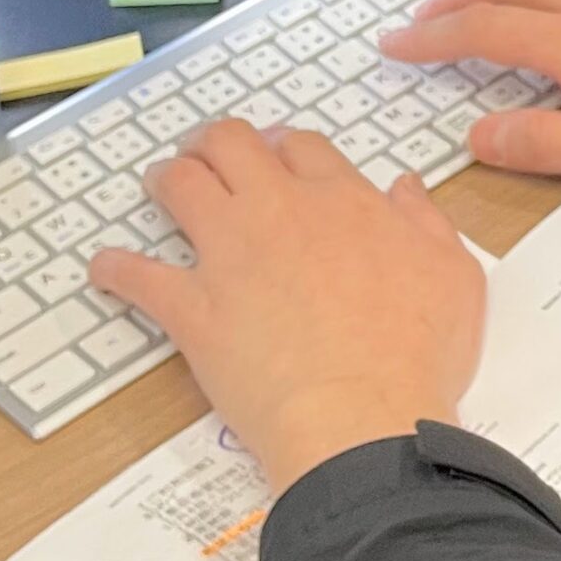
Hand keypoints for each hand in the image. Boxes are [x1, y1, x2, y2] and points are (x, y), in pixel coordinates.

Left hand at [89, 122, 484, 496]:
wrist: (362, 418)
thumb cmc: (416, 354)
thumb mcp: (455, 274)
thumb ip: (428, 222)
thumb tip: (404, 187)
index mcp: (345, 201)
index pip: (302, 147)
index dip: (284, 144)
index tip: (275, 153)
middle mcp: (282, 212)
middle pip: (233, 145)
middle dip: (214, 142)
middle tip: (207, 153)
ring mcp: (231, 256)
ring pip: (183, 186)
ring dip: (168, 178)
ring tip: (161, 184)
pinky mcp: (193, 309)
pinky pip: (140, 277)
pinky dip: (117, 269)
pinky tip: (105, 267)